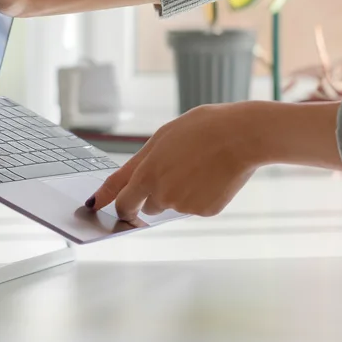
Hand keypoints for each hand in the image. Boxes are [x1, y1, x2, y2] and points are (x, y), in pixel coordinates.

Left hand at [88, 101, 341, 222]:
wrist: (242, 136)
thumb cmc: (201, 129)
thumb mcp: (162, 138)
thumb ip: (141, 164)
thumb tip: (129, 185)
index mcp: (147, 174)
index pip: (121, 200)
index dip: (110, 204)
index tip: (98, 208)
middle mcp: (162, 194)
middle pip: (145, 205)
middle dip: (150, 195)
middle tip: (171, 172)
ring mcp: (183, 206)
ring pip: (171, 205)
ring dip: (177, 193)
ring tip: (198, 167)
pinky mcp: (205, 212)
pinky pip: (194, 207)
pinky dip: (200, 196)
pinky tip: (212, 176)